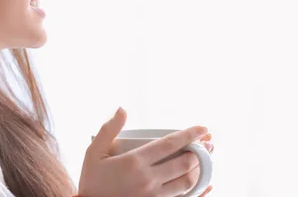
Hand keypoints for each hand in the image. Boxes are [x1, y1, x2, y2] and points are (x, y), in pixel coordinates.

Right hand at [78, 108, 213, 196]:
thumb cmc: (91, 181)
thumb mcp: (93, 153)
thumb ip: (108, 130)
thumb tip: (122, 109)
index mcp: (134, 162)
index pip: (170, 144)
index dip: (189, 134)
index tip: (202, 129)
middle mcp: (147, 179)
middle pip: (184, 164)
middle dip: (199, 153)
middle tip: (206, 146)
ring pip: (186, 184)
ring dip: (199, 171)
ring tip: (202, 162)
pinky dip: (199, 194)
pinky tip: (206, 187)